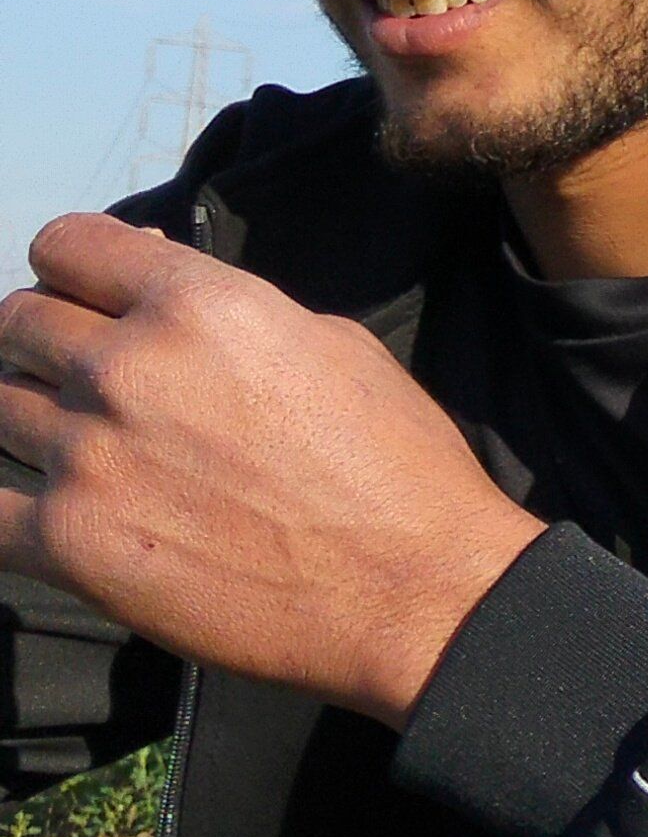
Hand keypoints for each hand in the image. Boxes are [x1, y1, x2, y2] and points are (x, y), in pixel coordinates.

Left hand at [0, 214, 543, 729]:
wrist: (417, 591)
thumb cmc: (398, 469)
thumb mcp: (335, 348)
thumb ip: (234, 313)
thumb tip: (162, 297)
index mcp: (201, 304)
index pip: (65, 245)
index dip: (76, 272)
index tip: (91, 299)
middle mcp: (128, 367)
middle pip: (17, 323)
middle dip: (49, 345)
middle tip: (96, 387)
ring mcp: (87, 454)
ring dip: (37, 426)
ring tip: (96, 458)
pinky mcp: (67, 541)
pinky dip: (11, 508)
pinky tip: (54, 514)